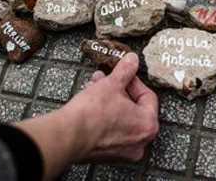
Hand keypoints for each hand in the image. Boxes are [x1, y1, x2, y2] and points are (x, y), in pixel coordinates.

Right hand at [13, 53, 158, 178]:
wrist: (67, 136)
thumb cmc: (92, 114)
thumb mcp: (111, 84)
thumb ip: (126, 70)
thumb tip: (132, 60)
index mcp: (148, 125)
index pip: (148, 97)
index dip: (134, 81)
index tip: (124, 74)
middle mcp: (139, 142)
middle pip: (134, 108)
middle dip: (118, 90)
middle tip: (108, 79)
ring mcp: (124, 152)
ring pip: (121, 119)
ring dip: (109, 101)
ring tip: (94, 87)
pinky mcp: (107, 155)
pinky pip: (111, 131)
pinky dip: (105, 117)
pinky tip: (90, 103)